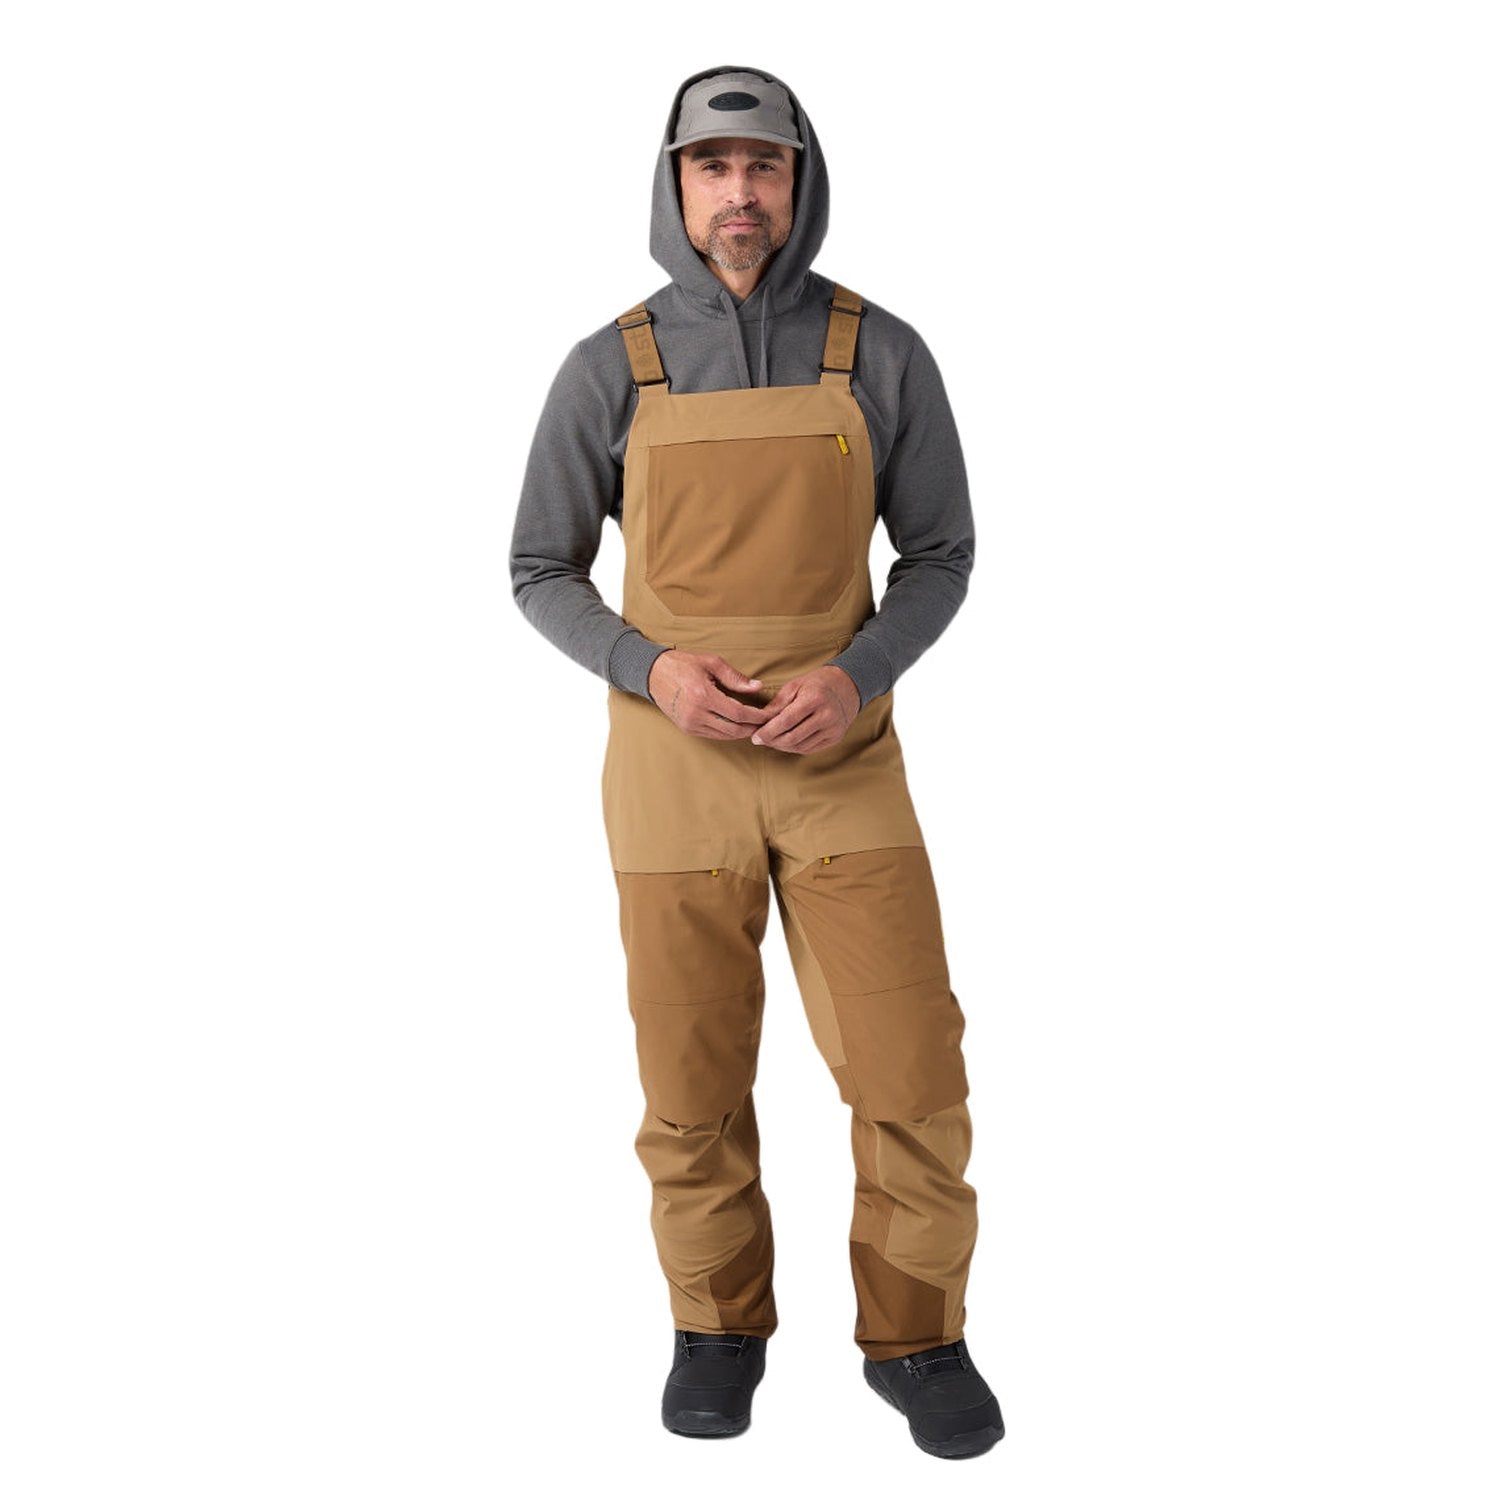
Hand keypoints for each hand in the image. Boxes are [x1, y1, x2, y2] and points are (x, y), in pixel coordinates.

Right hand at [647, 650, 773, 739]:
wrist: (653, 674)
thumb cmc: (683, 664)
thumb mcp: (711, 663)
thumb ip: (735, 677)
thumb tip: (757, 687)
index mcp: (703, 696)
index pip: (738, 713)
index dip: (757, 717)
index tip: (769, 714)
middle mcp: (695, 714)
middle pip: (733, 729)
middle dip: (752, 727)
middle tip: (767, 723)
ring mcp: (690, 723)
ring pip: (724, 735)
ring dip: (742, 732)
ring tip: (755, 725)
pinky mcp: (686, 728)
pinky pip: (713, 735)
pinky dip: (728, 732)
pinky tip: (737, 725)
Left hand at [750, 666, 860, 754]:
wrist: (846, 688)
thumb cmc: (815, 685)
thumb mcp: (794, 687)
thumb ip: (776, 705)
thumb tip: (758, 722)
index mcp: (815, 699)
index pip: (787, 721)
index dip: (768, 731)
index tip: (755, 737)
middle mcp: (827, 715)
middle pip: (793, 737)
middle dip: (772, 741)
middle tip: (759, 740)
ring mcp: (833, 729)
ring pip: (800, 746)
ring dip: (781, 746)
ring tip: (770, 741)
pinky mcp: (835, 738)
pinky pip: (809, 749)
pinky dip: (794, 748)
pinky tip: (784, 743)